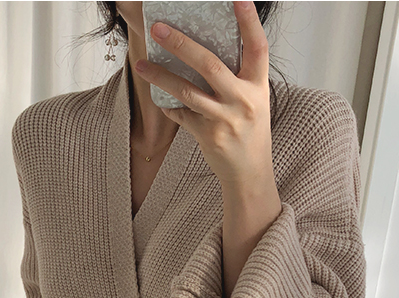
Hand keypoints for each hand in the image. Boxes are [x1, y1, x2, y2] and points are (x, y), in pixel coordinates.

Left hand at [134, 0, 272, 188]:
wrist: (250, 175)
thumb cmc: (250, 131)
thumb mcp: (253, 100)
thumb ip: (237, 76)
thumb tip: (204, 48)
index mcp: (258, 86)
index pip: (257, 46)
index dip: (249, 21)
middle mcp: (244, 101)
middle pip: (209, 65)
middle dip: (180, 44)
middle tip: (157, 28)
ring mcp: (225, 120)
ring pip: (188, 91)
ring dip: (161, 77)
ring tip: (140, 65)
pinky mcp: (209, 136)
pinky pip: (181, 115)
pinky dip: (168, 106)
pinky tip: (159, 99)